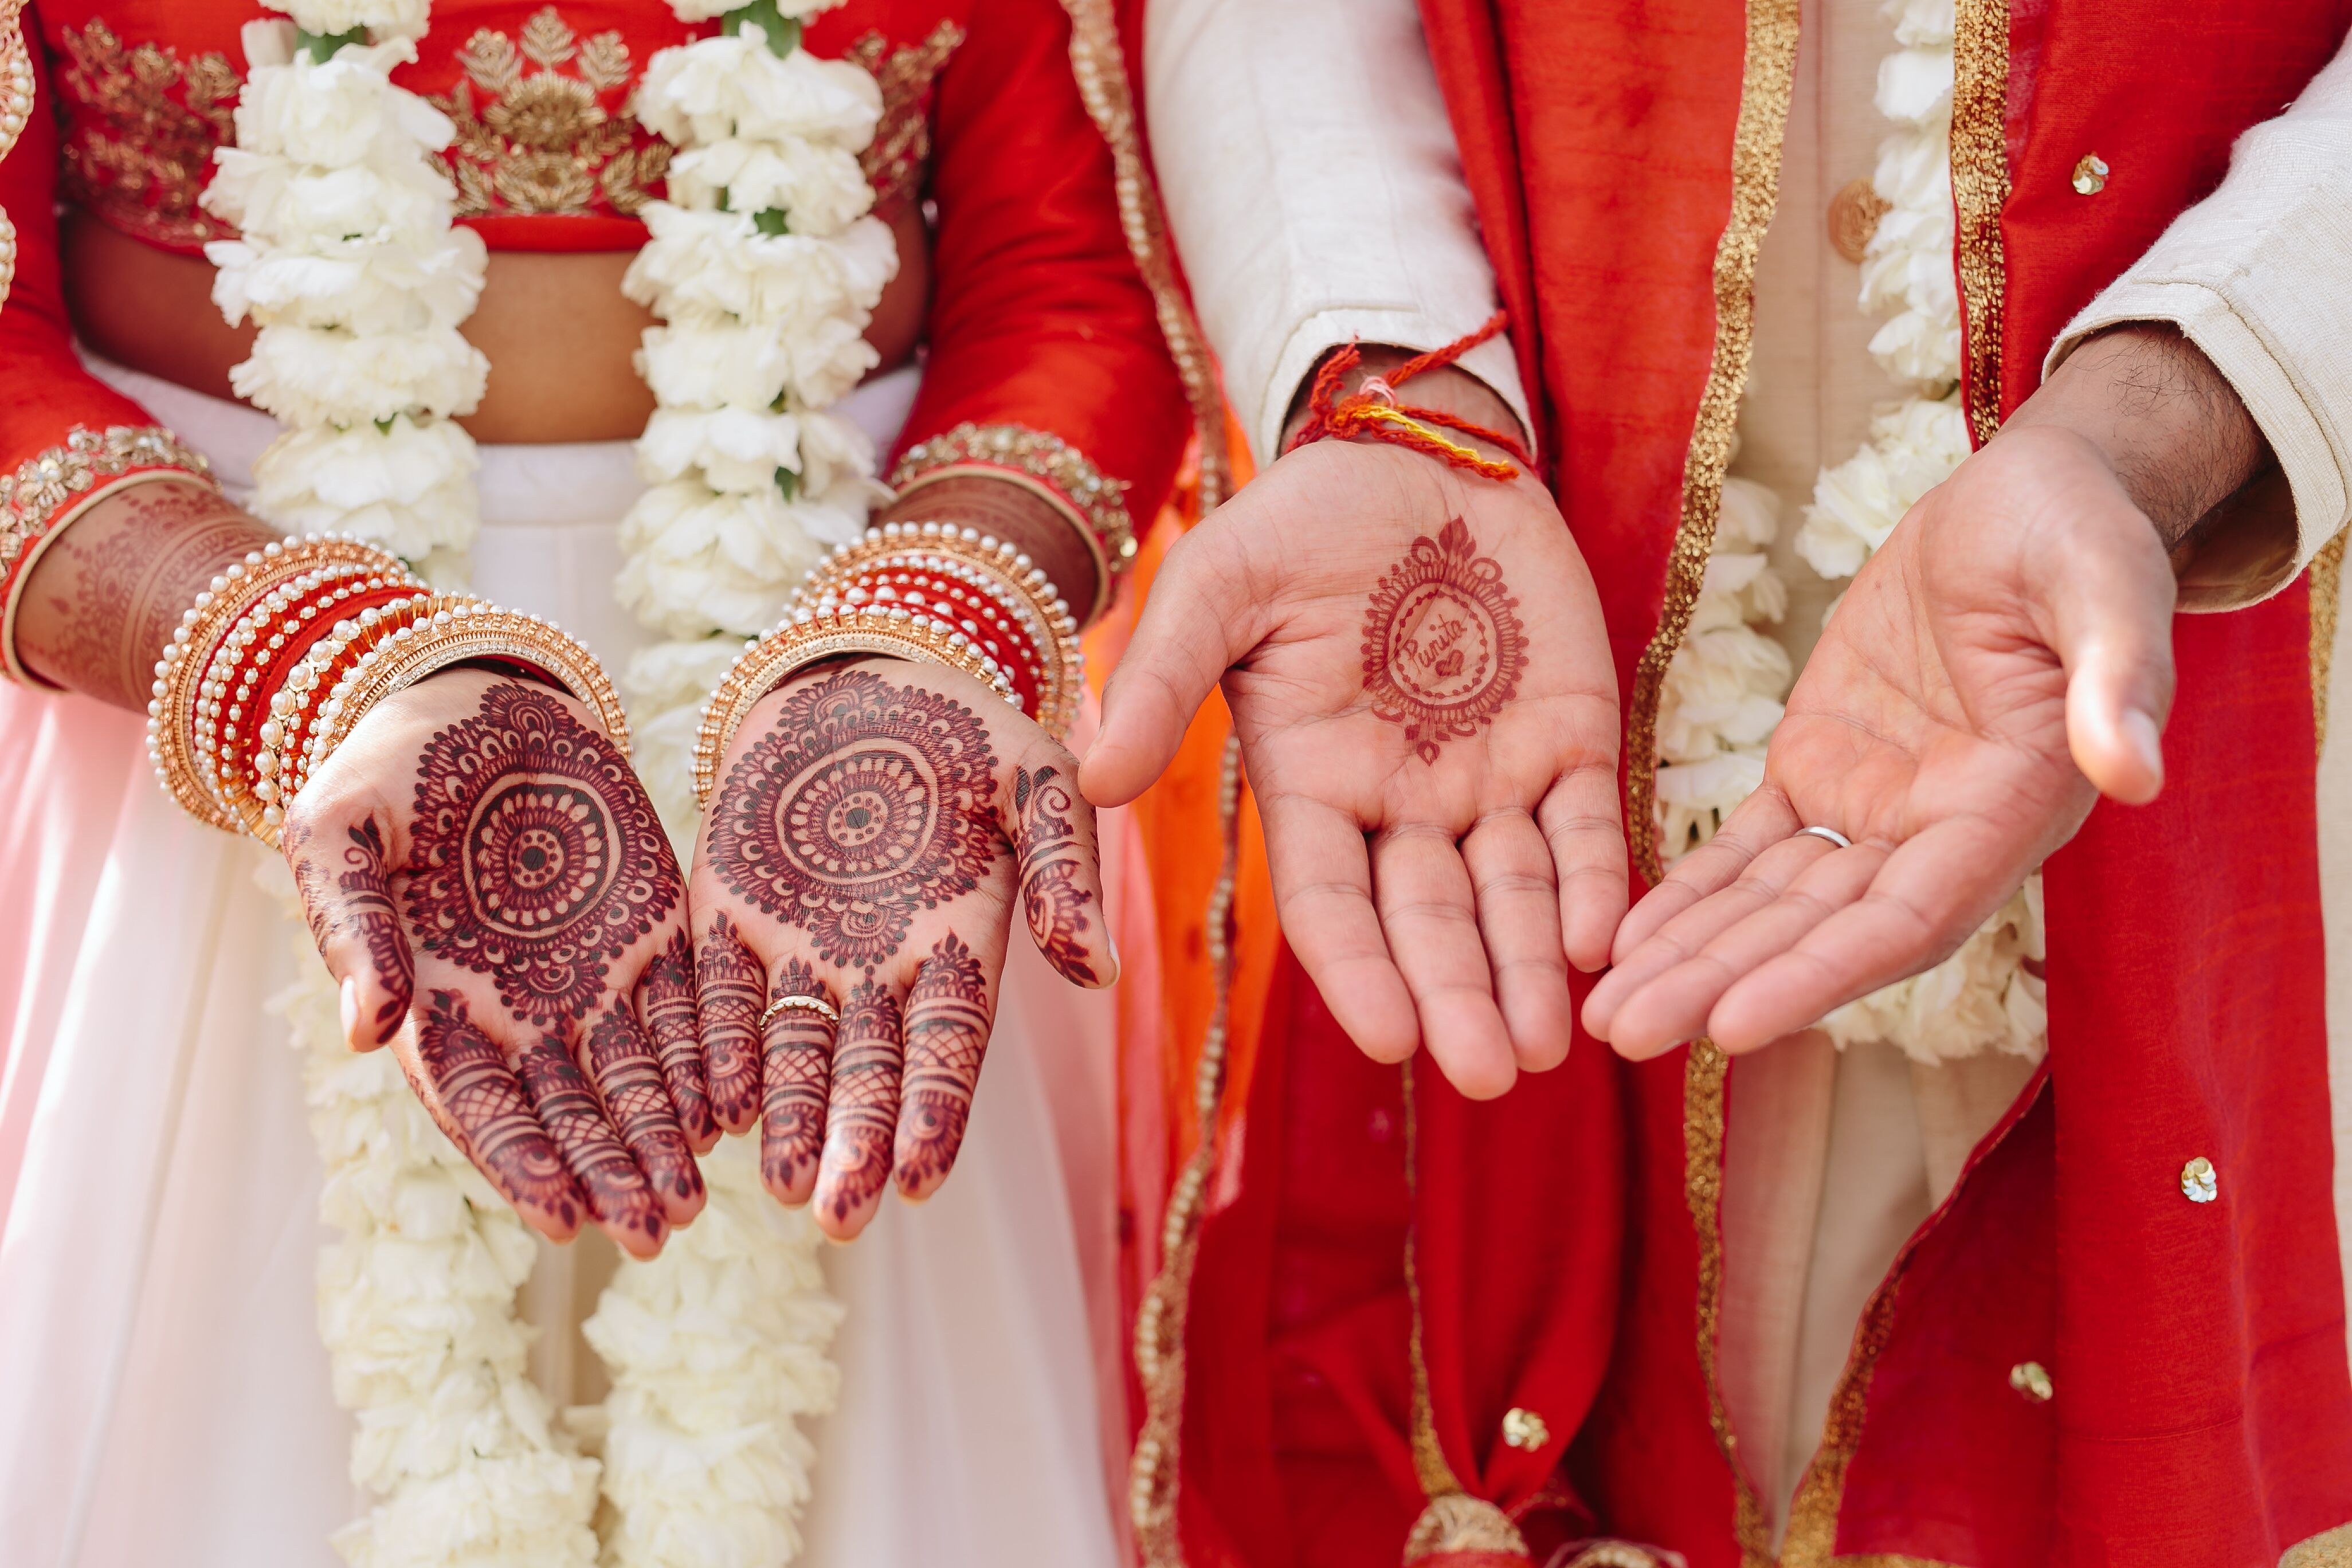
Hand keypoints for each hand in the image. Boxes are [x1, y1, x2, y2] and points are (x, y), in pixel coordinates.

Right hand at [286, 668, 713, 1257]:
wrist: (473, 702)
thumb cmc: (384, 773)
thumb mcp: (341, 834)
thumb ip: (352, 929)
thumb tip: (362, 1031)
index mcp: (439, 1006)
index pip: (483, 1106)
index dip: (521, 1164)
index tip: (561, 1221)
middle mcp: (522, 1012)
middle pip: (570, 1114)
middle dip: (610, 1175)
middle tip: (655, 1232)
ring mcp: (593, 976)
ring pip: (636, 1080)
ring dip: (665, 1140)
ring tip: (698, 1199)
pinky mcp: (654, 932)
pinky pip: (690, 1009)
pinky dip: (710, 1060)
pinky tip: (737, 1109)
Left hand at [687, 657, 1112, 1239]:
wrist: (861, 673)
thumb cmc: (965, 730)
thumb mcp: (1037, 778)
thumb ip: (1066, 867)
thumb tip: (1100, 971)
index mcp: (956, 945)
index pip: (947, 1048)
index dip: (934, 1113)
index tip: (921, 1177)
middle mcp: (876, 968)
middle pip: (867, 1074)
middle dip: (854, 1145)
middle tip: (839, 1220)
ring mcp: (798, 947)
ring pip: (790, 1053)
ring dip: (785, 1120)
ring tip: (778, 1187)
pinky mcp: (726, 915)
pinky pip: (717, 994)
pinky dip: (715, 1049)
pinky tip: (711, 1106)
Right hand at [1083, 407, 1625, 1100]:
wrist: (1414, 452)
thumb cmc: (1300, 521)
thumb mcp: (1215, 584)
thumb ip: (1162, 678)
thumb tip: (1087, 781)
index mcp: (1313, 784)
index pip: (1330, 905)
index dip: (1356, 971)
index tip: (1387, 1037)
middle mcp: (1401, 804)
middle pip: (1428, 924)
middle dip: (1457, 1000)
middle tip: (1493, 1073)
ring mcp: (1490, 777)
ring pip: (1513, 898)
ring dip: (1532, 970)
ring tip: (1554, 1043)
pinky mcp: (1570, 737)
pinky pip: (1587, 828)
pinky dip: (1599, 883)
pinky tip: (1605, 937)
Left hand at [1584, 327, 2273, 1057]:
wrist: (2030, 497)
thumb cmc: (2081, 532)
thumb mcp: (2105, 581)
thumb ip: (2117, 676)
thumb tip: (2134, 773)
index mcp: (2012, 809)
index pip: (1908, 920)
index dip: (1820, 975)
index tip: (1732, 1028)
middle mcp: (1942, 833)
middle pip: (1821, 934)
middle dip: (1722, 985)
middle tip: (1622, 1034)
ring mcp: (1876, 808)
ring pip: (1773, 905)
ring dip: (1692, 958)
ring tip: (1605, 1013)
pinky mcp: (1822, 768)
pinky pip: (1747, 849)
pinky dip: (1690, 894)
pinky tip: (1627, 941)